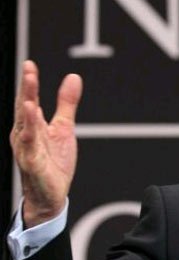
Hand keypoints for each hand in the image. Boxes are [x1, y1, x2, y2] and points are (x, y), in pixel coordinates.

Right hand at [10, 60, 82, 227]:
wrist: (51, 194)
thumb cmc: (53, 161)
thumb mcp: (64, 127)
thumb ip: (66, 103)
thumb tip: (73, 78)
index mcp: (32, 125)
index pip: (29, 99)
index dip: (29, 83)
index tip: (30, 65)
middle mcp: (25, 135)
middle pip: (24, 109)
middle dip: (26, 91)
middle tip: (28, 71)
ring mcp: (27, 150)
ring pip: (25, 127)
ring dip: (26, 112)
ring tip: (29, 97)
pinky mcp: (33, 165)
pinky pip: (30, 150)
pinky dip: (30, 138)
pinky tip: (31, 128)